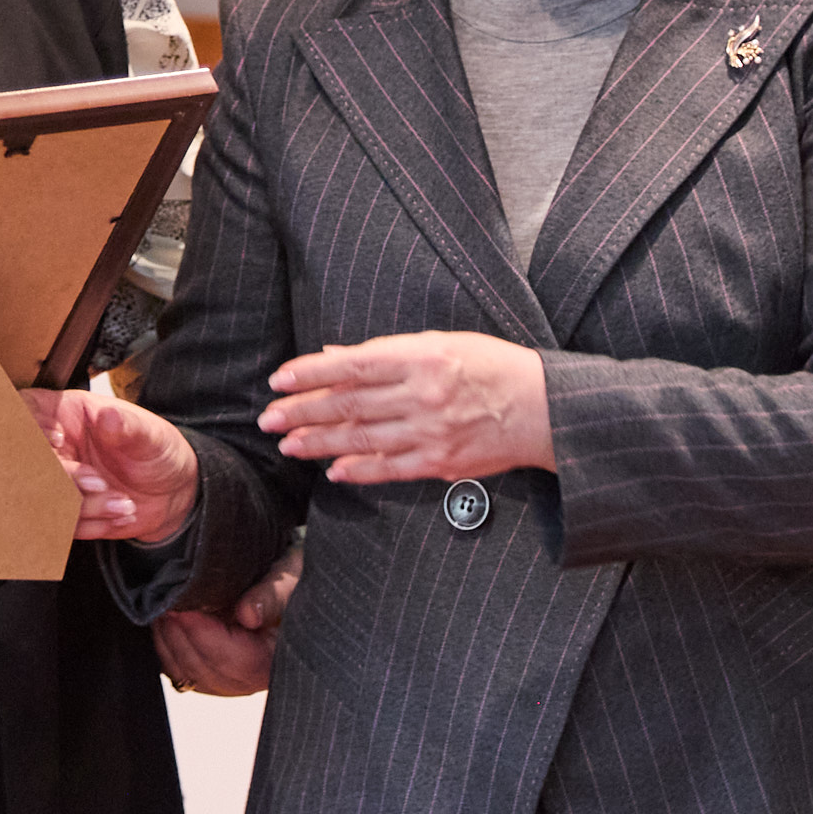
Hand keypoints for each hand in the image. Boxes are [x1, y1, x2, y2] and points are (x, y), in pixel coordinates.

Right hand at [23, 387, 200, 542]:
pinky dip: (89, 525)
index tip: (58, 439)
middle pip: (31, 460)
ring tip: (124, 505)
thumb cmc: (158, 450)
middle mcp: (55, 447)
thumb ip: (126, 427)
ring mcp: (56, 480)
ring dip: (83, 507)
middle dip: (65, 477)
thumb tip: (108, 416)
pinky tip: (120, 517)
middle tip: (100, 483)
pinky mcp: (63, 510)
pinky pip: (60, 524)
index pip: (30, 409)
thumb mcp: (149, 436)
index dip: (33, 424)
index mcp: (68, 413)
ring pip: (44, 497)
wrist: (171, 491)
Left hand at [156, 538, 302, 695]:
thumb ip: (271, 597)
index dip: (203, 635)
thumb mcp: (289, 581)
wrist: (292, 590)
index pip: (233, 659)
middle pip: (206, 670)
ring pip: (190, 675)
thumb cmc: (293, 584)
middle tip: (164, 605)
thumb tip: (248, 614)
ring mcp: (232, 683)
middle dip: (179, 637)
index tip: (182, 609)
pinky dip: (169, 652)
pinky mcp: (215, 677)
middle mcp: (253, 681)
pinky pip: (184, 673)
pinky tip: (164, 626)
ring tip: (161, 611)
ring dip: (170, 644)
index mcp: (276, 661)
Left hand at [259, 331, 551, 483]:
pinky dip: (358, 469)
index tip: (280, 380)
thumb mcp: (442, 343)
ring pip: (361, 439)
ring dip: (319, 443)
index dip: (310, 374)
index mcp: (421, 357)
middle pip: (348, 404)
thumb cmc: (494, 366)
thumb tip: (337, 356)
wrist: (544, 408)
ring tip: (288, 444)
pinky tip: (333, 470)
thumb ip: (388, 352)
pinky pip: (390, 468)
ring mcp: (431, 432)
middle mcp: (422, 394)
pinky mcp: (441, 463)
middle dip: (302, 412)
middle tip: (269, 418)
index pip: (351, 366)